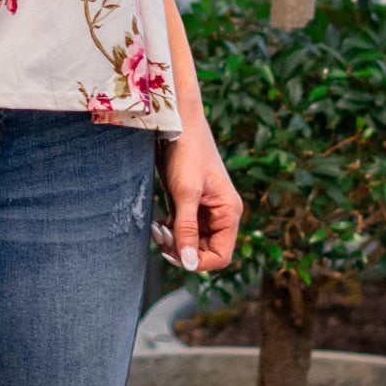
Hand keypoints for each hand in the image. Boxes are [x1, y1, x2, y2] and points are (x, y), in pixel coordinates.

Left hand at [157, 118, 240, 275]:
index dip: (199, 262)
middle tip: (161, 236)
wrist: (176, 123)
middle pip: (203, 251)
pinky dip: (168, 231)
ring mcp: (204, 210)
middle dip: (181, 250)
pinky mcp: (188, 204)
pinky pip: (181, 230)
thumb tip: (187, 262)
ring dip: (172, 241)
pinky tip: (158, 222)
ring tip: (157, 227)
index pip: (221, 256)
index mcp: (228, 213)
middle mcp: (220, 214)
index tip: (176, 255)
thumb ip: (186, 229)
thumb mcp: (185, 193)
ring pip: (189, 242)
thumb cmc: (187, 152)